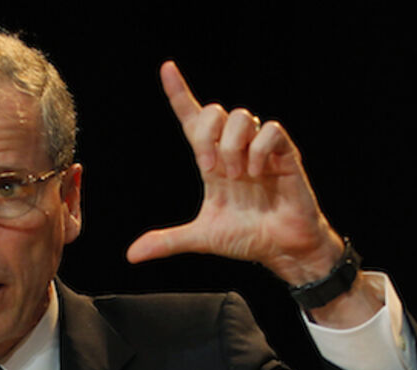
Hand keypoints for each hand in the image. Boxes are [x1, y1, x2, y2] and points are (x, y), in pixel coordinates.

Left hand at [125, 62, 341, 285]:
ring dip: (234, 148)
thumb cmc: (247, 238)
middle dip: (207, 136)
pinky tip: (260, 174)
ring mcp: (260, 149)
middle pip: (214, 111)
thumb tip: (132, 255)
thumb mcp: (201, 238)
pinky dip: (259, 151)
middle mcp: (235, 150)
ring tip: (240, 177)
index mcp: (212, 163)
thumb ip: (168, 241)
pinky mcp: (285, 154)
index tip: (166, 69)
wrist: (282, 250)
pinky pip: (270, 131)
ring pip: (242, 117)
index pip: (192, 119)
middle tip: (213, 170)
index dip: (179, 93)